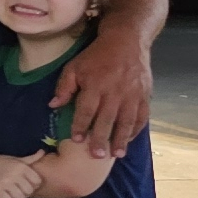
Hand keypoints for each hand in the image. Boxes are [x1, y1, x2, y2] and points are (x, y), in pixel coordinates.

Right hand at [0, 150, 46, 197]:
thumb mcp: (14, 159)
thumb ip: (29, 159)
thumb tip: (43, 152)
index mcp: (20, 166)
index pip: (37, 181)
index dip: (34, 184)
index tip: (28, 183)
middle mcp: (14, 174)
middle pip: (29, 191)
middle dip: (25, 191)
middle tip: (19, 189)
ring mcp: (5, 183)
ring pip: (20, 197)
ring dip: (17, 196)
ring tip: (12, 192)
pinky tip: (4, 194)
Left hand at [48, 22, 150, 156]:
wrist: (127, 41)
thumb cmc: (97, 56)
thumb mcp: (74, 66)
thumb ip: (64, 87)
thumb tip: (53, 106)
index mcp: (95, 85)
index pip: (86, 110)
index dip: (81, 125)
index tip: (76, 139)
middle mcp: (115, 92)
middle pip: (107, 119)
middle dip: (101, 138)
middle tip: (96, 155)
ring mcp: (132, 95)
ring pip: (126, 121)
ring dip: (121, 139)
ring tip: (116, 154)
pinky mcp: (144, 95)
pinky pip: (142, 116)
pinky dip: (136, 129)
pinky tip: (129, 139)